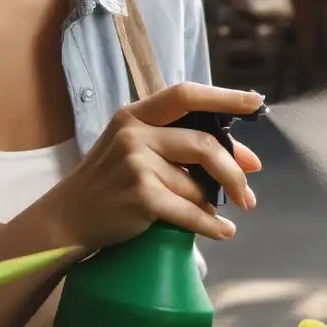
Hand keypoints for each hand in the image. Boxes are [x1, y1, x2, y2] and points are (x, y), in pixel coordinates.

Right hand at [39, 82, 263, 250]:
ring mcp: (135, 164)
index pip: (186, 95)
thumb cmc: (111, 181)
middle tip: (248, 193)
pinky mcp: (139, 196)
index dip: (224, 97)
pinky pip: (189, 211)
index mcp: (137, 115)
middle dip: (233, 171)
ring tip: (217, 214)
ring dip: (213, 203)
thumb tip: (248, 160)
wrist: (69, 216)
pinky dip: (210, 225)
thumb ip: (182, 146)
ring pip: (196, 183)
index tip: (256, 103)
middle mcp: (135, 133)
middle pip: (204, 143)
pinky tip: (223, 231)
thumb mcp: (137, 149)